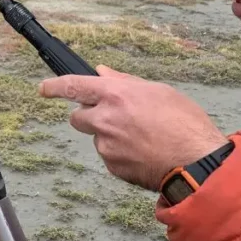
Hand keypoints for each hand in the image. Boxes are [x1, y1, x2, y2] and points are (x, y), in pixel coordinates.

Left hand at [38, 65, 228, 191]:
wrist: (196, 162)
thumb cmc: (185, 124)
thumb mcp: (159, 91)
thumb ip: (125, 82)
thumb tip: (102, 73)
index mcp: (116, 95)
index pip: (73, 86)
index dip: (54, 86)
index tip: (44, 88)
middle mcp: (106, 120)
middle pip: (78, 117)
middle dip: (89, 116)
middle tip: (115, 118)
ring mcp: (107, 146)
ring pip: (97, 138)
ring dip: (110, 136)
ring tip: (142, 137)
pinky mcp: (113, 167)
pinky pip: (109, 156)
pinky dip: (121, 154)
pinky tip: (143, 151)